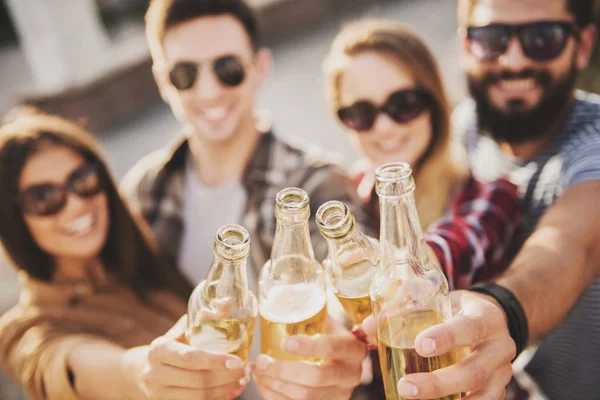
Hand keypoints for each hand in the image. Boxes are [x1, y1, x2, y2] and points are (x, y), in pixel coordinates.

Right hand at [123, 316, 248, 399]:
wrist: (143, 369)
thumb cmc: (172, 344)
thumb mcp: (183, 328)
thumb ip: (205, 316)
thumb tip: (228, 302)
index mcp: (159, 349)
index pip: (191, 358)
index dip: (216, 361)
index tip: (237, 361)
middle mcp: (154, 373)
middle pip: (197, 380)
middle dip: (226, 377)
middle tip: (245, 371)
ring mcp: (157, 394)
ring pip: (199, 397)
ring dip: (225, 390)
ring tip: (242, 380)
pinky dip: (218, 399)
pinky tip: (231, 391)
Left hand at [253, 318, 366, 399]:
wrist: (344, 363)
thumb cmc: (330, 337)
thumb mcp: (329, 324)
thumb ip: (313, 314)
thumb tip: (282, 294)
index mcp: (353, 349)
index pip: (332, 348)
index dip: (308, 346)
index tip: (284, 343)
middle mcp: (350, 375)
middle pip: (315, 377)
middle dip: (283, 370)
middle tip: (262, 360)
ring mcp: (338, 395)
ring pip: (305, 396)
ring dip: (275, 384)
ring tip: (258, 370)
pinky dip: (275, 396)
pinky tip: (263, 383)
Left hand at [363, 290, 515, 398]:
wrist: (491, 319)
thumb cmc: (455, 309)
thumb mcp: (437, 301)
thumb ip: (404, 309)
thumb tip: (366, 328)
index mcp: (485, 317)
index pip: (468, 327)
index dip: (446, 337)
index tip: (419, 345)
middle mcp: (499, 346)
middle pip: (473, 371)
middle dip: (438, 383)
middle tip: (405, 386)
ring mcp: (502, 372)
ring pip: (481, 395)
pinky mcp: (497, 390)